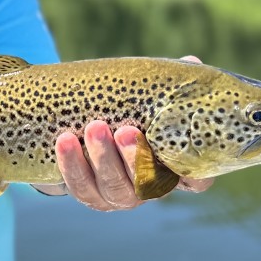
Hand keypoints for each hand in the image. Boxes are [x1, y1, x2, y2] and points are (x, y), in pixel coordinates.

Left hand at [38, 54, 214, 210]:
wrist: (87, 128)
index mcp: (173, 167)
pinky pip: (81, 188)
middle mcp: (150, 187)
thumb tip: (191, 62)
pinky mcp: (92, 197)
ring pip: (114, 187)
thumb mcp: (149, 98)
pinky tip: (65, 140)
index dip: (194, 176)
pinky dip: (72, 164)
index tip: (183, 159)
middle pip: (146, 183)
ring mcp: (121, 196)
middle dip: (133, 157)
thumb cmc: (130, 113)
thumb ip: (169, 88)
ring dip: (102, 158)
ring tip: (93, 127)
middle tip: (125, 130)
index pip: (195, 180)